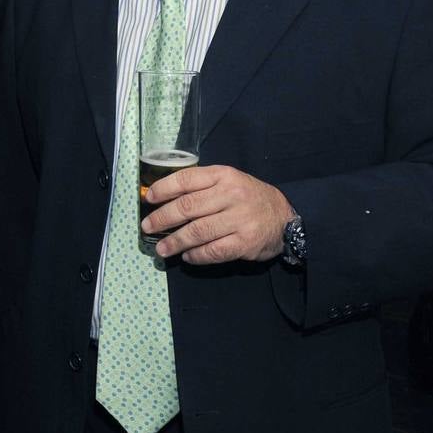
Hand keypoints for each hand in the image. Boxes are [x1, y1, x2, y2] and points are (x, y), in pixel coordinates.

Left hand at [142, 165, 293, 264]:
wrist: (285, 217)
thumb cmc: (248, 197)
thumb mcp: (228, 181)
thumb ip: (201, 186)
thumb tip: (163, 198)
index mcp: (223, 176)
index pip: (186, 179)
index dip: (163, 189)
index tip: (148, 199)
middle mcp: (231, 195)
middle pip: (187, 207)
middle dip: (162, 218)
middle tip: (147, 227)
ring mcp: (239, 220)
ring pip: (197, 232)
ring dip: (175, 242)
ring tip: (162, 249)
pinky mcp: (245, 243)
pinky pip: (213, 251)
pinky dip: (196, 256)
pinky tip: (187, 257)